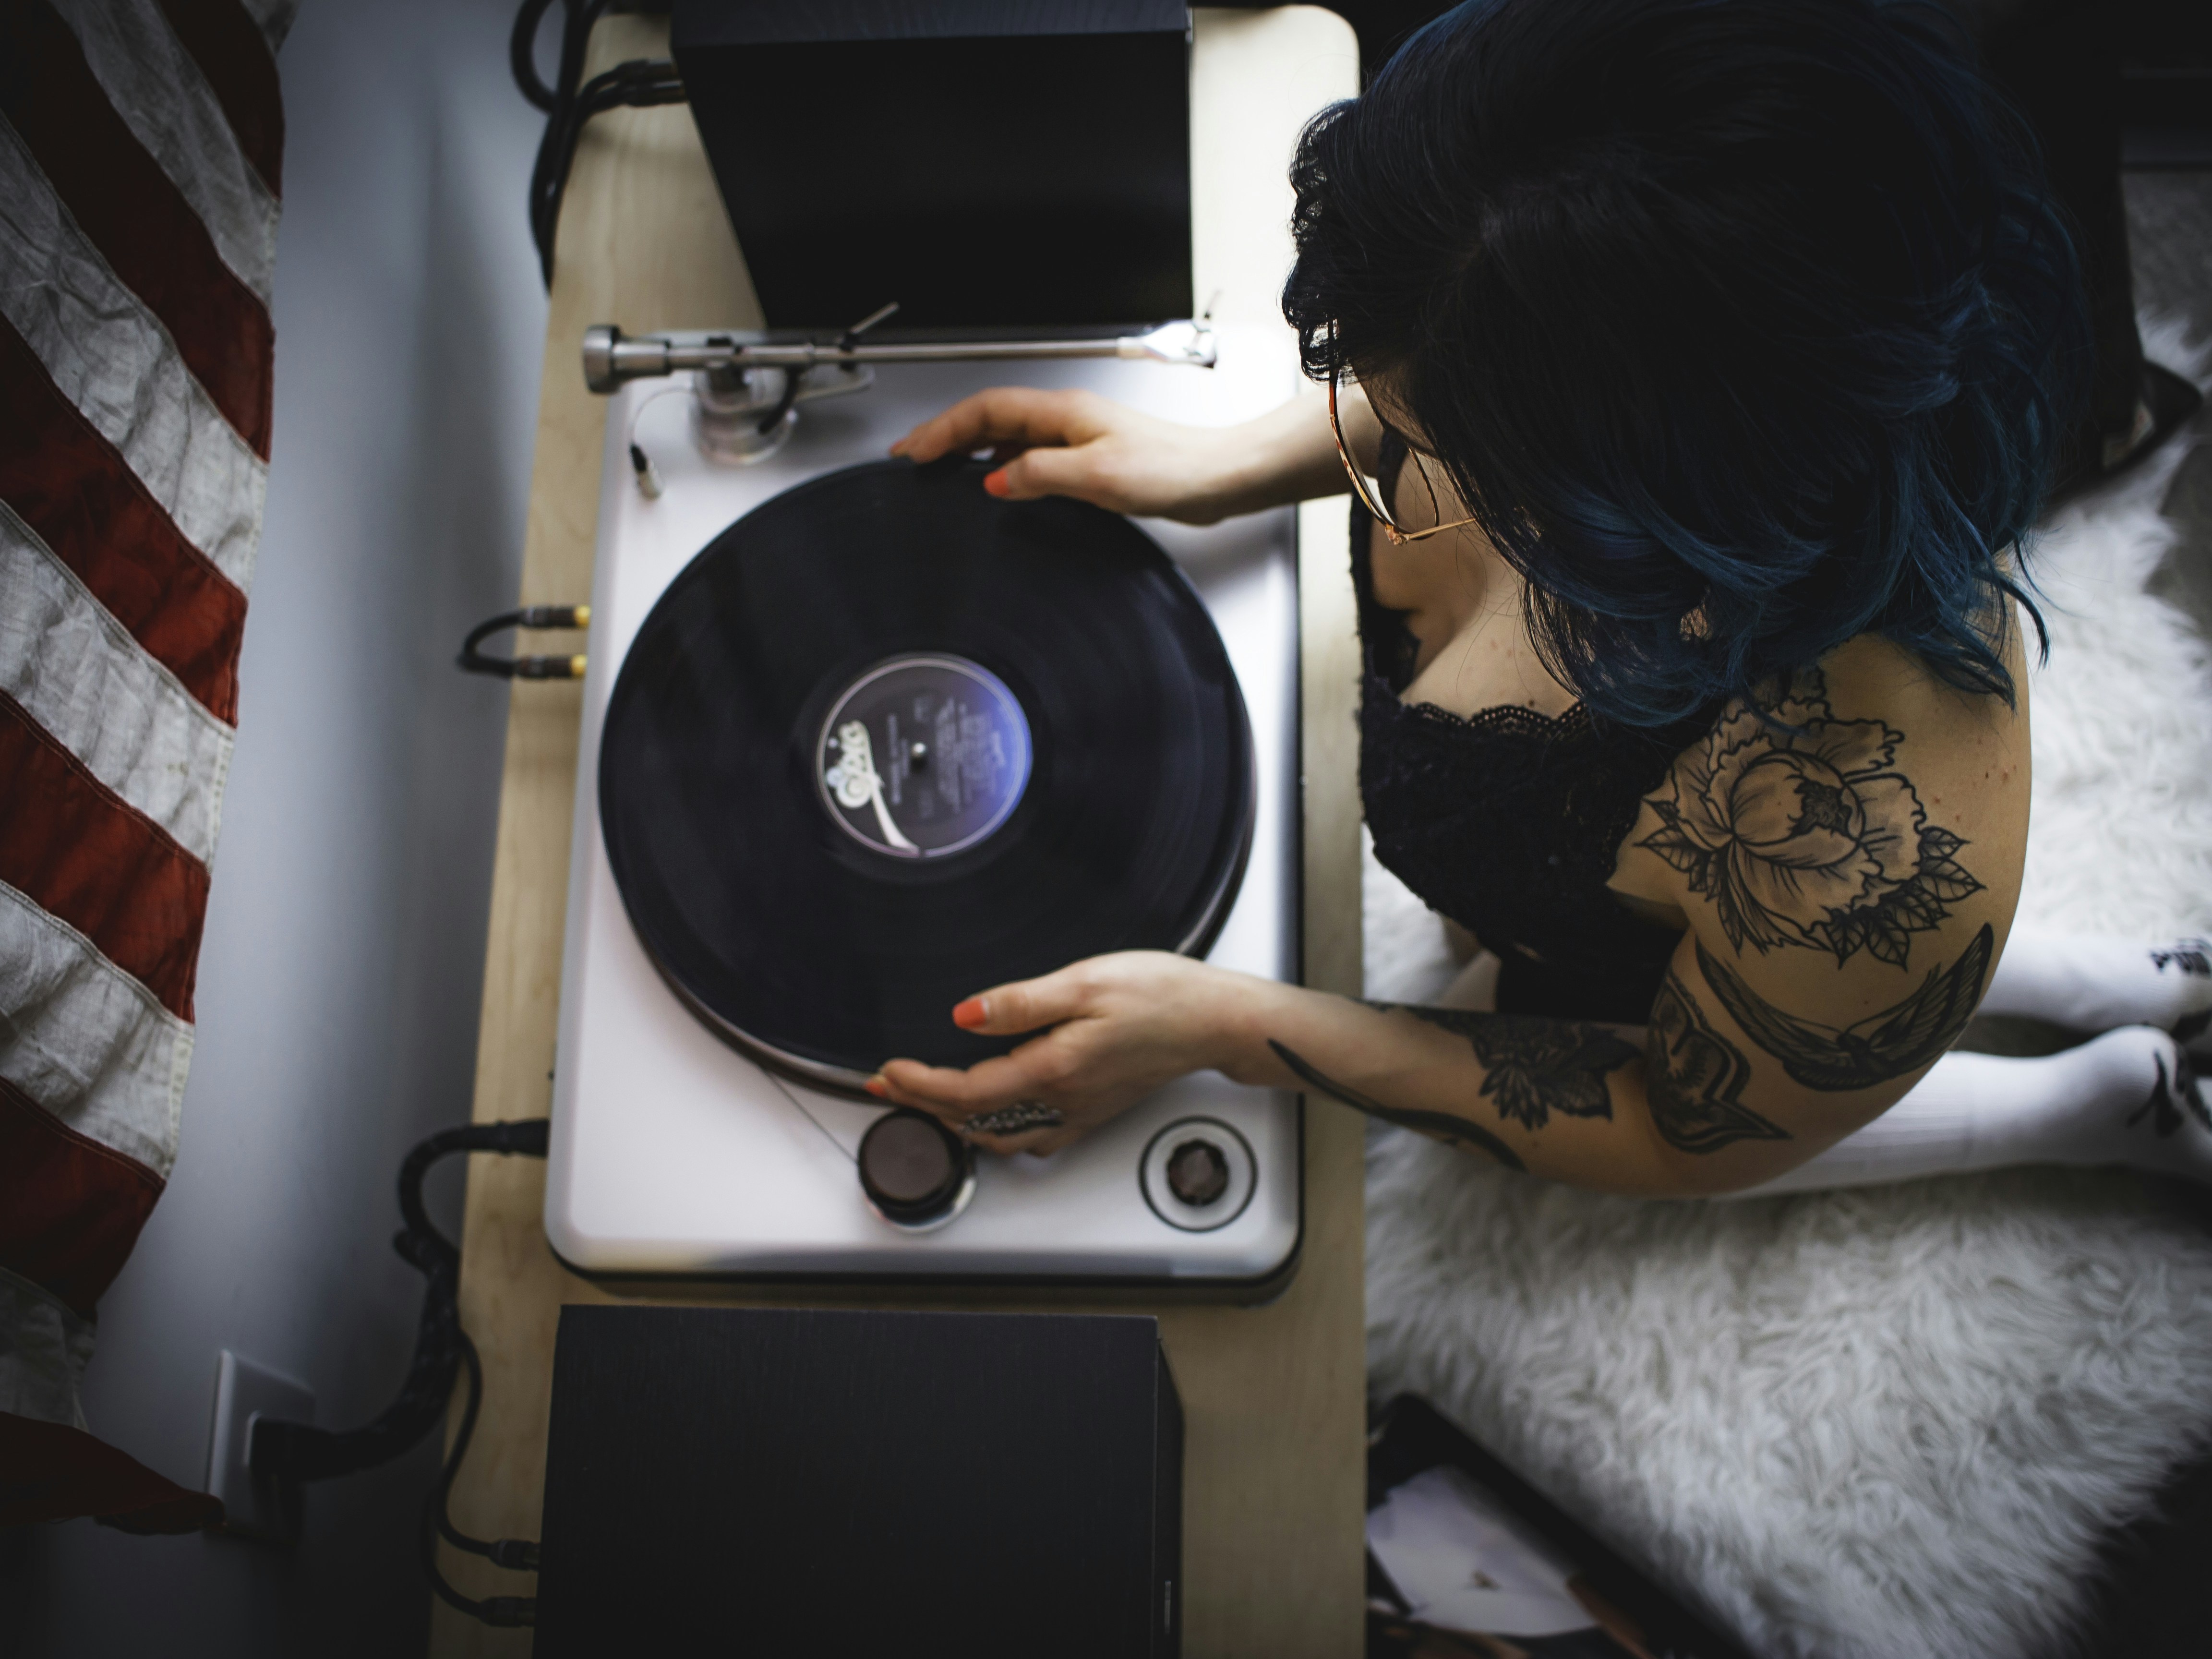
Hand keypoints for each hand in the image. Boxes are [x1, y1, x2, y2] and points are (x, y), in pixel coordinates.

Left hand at [869, 952, 1259, 1154]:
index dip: (918, 1085)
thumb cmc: (1161, 996)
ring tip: (925, 1100)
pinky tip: (990, 1115)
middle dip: (925, 1106)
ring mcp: (1079, 1113)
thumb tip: (964, 1015)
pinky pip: (1031, 1136)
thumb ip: (1019, 1004)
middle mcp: (1063, 1103)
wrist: (1214, 1020)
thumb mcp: (1084, 982)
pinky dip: (995, 1130)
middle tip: (889, 1087)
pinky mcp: (1093, 1111)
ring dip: (956, 1122)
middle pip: (975, 1121)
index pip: (965, 1092)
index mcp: (1053, 1071)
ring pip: (1001, 1136)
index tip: (888, 1072)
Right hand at [889, 388, 1254, 523]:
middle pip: (990, 418)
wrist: (1216, 478)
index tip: (915, 452)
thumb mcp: (1096, 475)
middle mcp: (1066, 419)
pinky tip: (996, 484)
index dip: (944, 429)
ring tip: (940, 469)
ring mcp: (1076, 437)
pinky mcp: (1089, 459)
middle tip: (912, 457)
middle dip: (946, 434)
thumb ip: (1039, 474)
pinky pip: (1029, 455)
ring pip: (1007, 436)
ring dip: (970, 449)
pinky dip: (1000, 465)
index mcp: (1062, 412)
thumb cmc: (1171, 469)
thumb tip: (994, 481)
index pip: (985, 410)